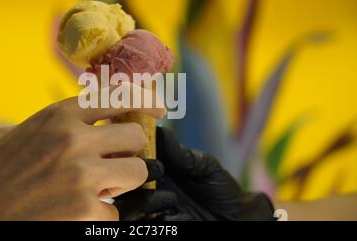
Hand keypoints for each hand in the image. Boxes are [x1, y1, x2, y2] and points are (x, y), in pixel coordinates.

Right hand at [0, 84, 165, 220]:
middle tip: (119, 161)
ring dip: (124, 181)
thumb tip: (69, 124)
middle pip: (134, 135)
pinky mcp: (86, 209)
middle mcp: (75, 139)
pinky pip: (116, 209)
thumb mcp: (11, 136)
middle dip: (131, 149)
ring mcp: (83, 174)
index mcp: (57, 116)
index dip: (142, 101)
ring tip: (103, 188)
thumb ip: (45, 126)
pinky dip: (103, 214)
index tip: (158, 109)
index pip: (116, 97)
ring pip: (137, 170)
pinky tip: (80, 214)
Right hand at [116, 127, 274, 220]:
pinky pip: (144, 224)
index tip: (137, 151)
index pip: (125, 161)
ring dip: (144, 202)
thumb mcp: (204, 166)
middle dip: (130, 179)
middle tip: (157, 173)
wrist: (237, 216)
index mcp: (154, 171)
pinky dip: (161, 219)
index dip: (124, 155)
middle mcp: (147, 191)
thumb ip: (182, 153)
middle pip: (118, 186)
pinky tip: (180, 216)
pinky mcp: (157, 226)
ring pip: (125, 209)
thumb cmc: (221, 189)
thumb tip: (160, 130)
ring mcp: (150, 212)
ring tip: (171, 199)